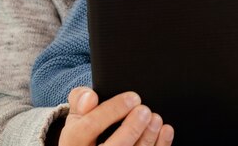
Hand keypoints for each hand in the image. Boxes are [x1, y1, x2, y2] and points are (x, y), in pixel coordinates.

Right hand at [58, 87, 173, 145]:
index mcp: (73, 142)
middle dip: (131, 129)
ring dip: (147, 138)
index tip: (133, 97)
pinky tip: (165, 131)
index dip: (112, 110)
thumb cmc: (85, 132)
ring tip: (156, 118)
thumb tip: (89, 97)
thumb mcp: (77, 116)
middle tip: (145, 110)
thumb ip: (80, 101)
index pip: (89, 127)